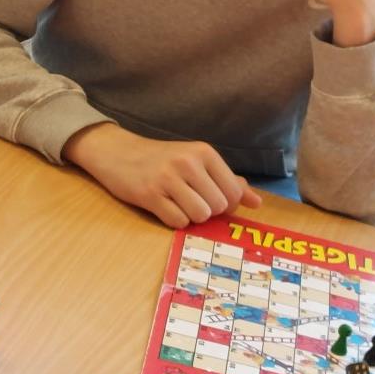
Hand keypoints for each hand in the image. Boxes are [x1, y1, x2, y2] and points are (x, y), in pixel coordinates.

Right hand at [64, 122, 261, 228]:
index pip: (233, 193)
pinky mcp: (149, 194)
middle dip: (208, 211)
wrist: (117, 152)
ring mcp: (168, 178)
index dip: (226, 205)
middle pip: (218, 207)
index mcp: (205, 153)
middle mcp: (188, 163)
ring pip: (200, 215)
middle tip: (191, 201)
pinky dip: (175, 221)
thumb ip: (228, 181)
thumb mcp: (197, 161)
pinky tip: (165, 207)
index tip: (211, 199)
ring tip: (178, 204)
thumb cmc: (162, 159)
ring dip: (192, 217)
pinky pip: (177, 221)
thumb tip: (256, 203)